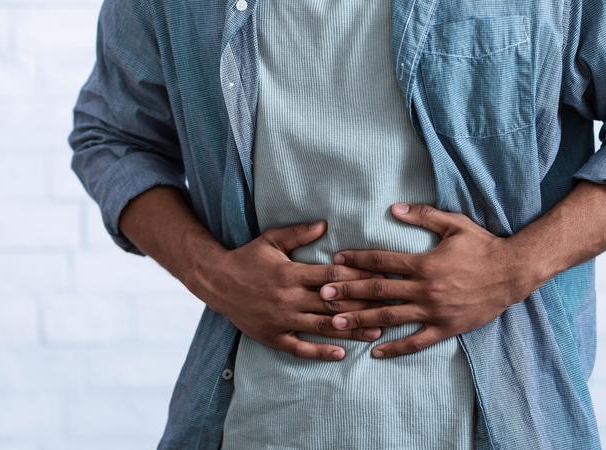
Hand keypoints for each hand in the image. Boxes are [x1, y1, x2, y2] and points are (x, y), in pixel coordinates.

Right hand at [186, 219, 386, 360]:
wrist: (215, 281)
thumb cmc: (247, 258)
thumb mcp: (270, 240)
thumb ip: (298, 233)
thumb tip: (325, 224)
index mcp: (291, 273)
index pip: (331, 276)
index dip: (357, 277)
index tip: (380, 278)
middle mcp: (288, 298)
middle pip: (332, 303)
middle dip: (363, 306)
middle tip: (390, 308)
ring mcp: (281, 319)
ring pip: (322, 327)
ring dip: (351, 330)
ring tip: (376, 332)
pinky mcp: (273, 336)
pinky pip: (299, 347)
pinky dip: (320, 352)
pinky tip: (341, 354)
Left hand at [318, 203, 541, 357]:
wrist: (512, 273)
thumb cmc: (482, 246)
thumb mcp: (455, 224)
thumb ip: (424, 216)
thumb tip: (394, 209)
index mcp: (423, 263)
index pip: (381, 260)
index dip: (356, 260)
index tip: (335, 261)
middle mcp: (424, 288)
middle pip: (378, 290)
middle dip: (348, 291)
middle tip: (323, 294)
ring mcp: (434, 310)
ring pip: (391, 317)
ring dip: (362, 320)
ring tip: (337, 323)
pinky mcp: (445, 328)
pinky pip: (416, 341)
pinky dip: (395, 348)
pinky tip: (375, 352)